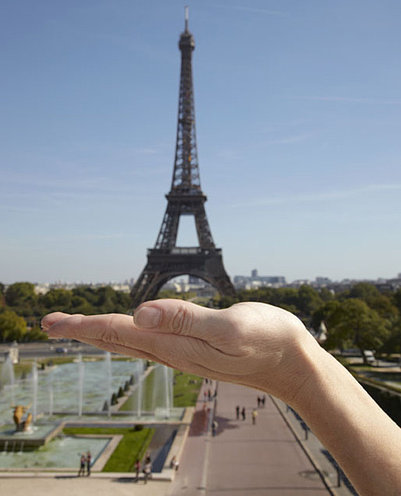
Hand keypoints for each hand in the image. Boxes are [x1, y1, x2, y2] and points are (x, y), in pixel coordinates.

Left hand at [41, 299, 317, 403]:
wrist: (292, 364)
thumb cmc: (268, 340)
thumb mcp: (231, 327)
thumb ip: (187, 320)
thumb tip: (138, 313)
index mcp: (175, 345)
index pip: (119, 332)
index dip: (84, 326)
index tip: (51, 321)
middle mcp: (172, 351)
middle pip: (118, 339)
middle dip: (83, 330)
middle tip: (50, 322)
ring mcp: (184, 350)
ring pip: (132, 341)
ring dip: (102, 332)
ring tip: (80, 327)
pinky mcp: (195, 345)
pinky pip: (152, 339)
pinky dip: (130, 331)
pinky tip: (132, 327)